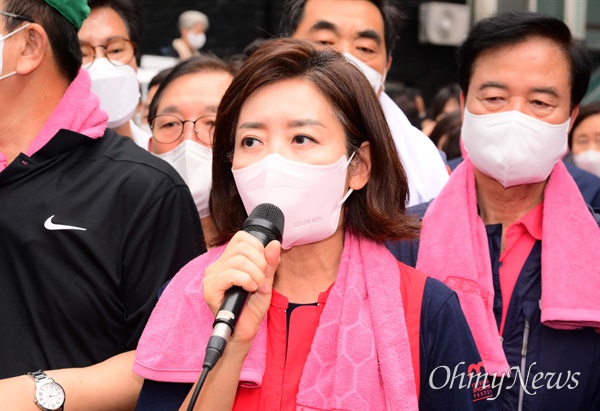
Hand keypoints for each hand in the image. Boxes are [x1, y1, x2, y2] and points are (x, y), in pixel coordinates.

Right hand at [202, 231, 280, 345]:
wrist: (245, 331)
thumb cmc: (252, 308)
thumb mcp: (266, 280)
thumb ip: (270, 262)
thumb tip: (274, 243)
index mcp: (228, 261)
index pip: (242, 238)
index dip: (258, 248)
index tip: (264, 266)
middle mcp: (217, 266)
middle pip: (242, 247)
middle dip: (260, 264)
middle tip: (263, 281)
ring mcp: (211, 277)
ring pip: (238, 260)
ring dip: (255, 275)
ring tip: (258, 288)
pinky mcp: (210, 290)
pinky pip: (230, 275)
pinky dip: (246, 281)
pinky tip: (250, 290)